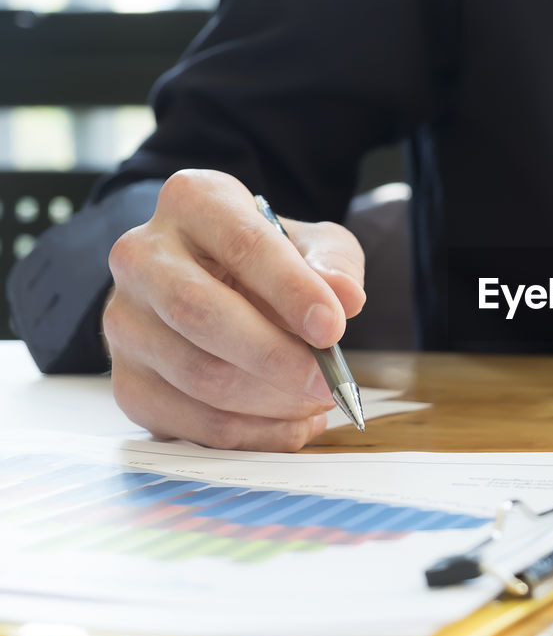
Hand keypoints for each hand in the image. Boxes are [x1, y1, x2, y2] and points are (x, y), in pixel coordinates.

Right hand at [103, 169, 366, 450]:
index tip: (332, 328)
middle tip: (328, 381)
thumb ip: (334, 263)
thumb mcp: (312, 243)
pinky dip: (252, 434)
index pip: (242, 246)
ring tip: (318, 399)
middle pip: (202, 314)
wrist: (211, 279)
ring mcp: (124, 322)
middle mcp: (142, 256)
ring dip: (270, 400)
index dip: (290, 291)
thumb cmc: (267, 259)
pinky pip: (190, 423)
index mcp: (193, 201)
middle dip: (275, 357)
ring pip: (197, 375)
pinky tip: (292, 423)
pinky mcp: (128, 380)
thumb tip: (346, 298)